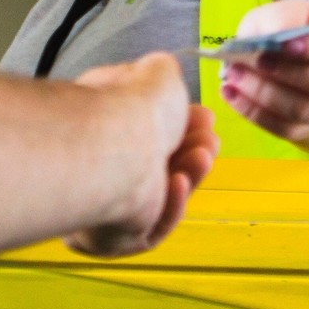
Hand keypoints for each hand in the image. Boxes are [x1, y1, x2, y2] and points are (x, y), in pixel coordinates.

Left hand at [65, 53, 218, 257]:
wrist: (113, 145)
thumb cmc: (129, 107)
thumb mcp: (157, 72)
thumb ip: (163, 74)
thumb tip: (163, 71)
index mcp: (102, 121)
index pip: (145, 128)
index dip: (180, 122)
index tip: (204, 116)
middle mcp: (99, 161)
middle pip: (157, 162)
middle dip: (191, 148)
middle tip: (209, 138)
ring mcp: (103, 200)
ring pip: (158, 195)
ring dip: (188, 173)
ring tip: (203, 155)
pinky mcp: (112, 237)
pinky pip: (152, 226)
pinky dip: (171, 204)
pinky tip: (178, 182)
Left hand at [219, 0, 308, 152]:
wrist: (288, 60)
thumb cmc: (289, 30)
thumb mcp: (286, 13)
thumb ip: (279, 18)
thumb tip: (268, 36)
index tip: (283, 43)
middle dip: (288, 73)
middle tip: (252, 59)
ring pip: (304, 110)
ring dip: (264, 94)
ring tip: (234, 75)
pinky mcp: (306, 127)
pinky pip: (284, 128)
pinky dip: (254, 112)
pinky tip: (232, 93)